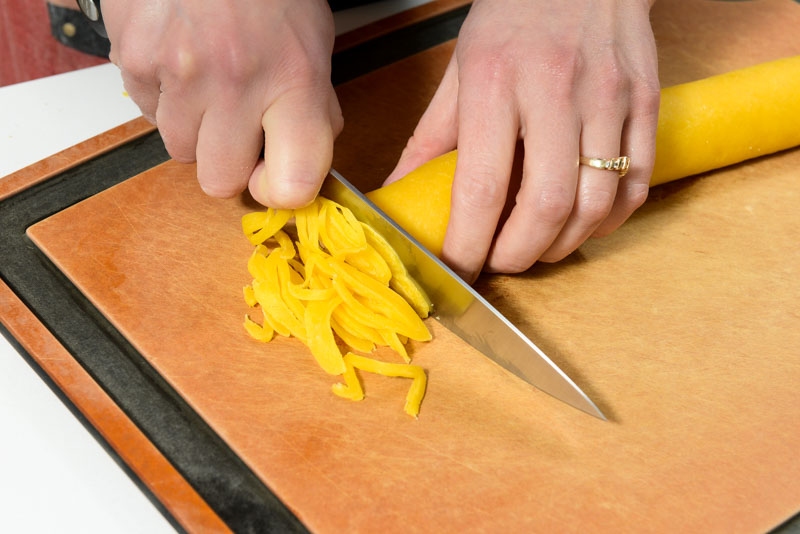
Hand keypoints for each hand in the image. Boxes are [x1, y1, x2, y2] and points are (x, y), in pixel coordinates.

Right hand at [102, 0, 342, 207]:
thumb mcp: (314, 44)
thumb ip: (312, 108)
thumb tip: (300, 163)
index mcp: (294, 80)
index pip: (292, 183)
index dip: (282, 192)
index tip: (276, 177)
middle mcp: (237, 81)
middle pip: (219, 183)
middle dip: (228, 163)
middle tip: (237, 126)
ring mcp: (181, 71)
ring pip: (180, 151)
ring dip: (194, 129)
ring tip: (208, 81)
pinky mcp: (136, 58)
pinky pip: (147, 113)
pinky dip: (164, 97)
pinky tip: (181, 60)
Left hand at [385, 0, 659, 281]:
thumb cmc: (514, 16)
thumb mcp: (460, 69)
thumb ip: (430, 138)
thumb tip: (400, 193)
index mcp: (496, 81)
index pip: (481, 185)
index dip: (469, 242)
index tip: (459, 266)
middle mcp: (556, 90)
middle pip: (547, 204)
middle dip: (520, 254)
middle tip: (500, 261)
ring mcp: (609, 98)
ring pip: (596, 203)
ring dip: (563, 244)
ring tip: (537, 247)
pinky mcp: (645, 102)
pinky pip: (636, 183)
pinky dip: (608, 220)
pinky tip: (582, 223)